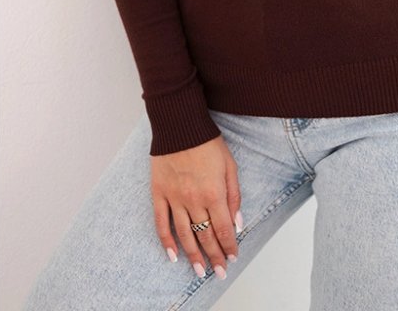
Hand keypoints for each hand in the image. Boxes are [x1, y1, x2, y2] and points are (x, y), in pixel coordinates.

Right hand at [151, 134, 241, 278]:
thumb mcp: (230, 166)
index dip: (229, 246)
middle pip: (205, 236)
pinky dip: (166, 241)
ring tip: (199, 270)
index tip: (232, 258)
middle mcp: (194, 200)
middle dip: (214, 256)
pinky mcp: (159, 194)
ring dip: (193, 255)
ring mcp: (174, 198)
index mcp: (214, 193)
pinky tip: (172, 255)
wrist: (180, 126)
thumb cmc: (208, 143)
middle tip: (219, 272)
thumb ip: (234, 196)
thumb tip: (238, 223)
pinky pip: (161, 223)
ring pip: (184, 235)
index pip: (223, 229)